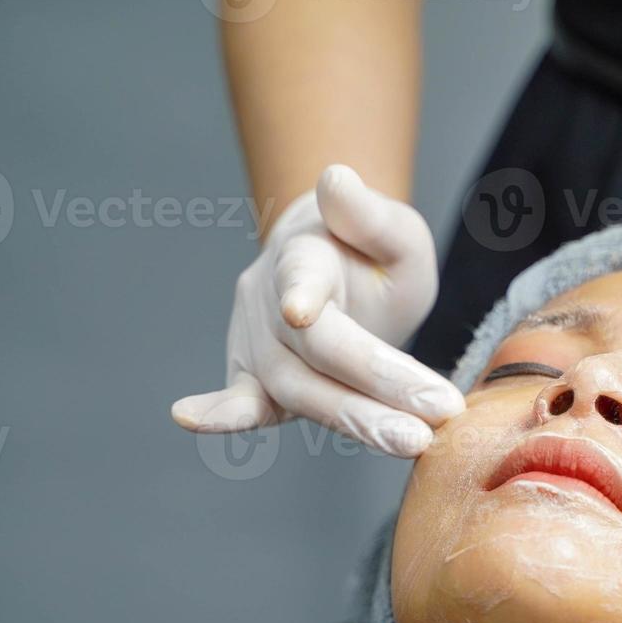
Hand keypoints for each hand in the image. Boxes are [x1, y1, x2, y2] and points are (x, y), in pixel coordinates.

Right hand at [171, 165, 461, 456]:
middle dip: (373, 388)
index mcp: (304, 256)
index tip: (301, 309)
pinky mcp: (255, 381)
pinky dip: (221, 415)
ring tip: (413, 443)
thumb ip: (373, 216)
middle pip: (315, 351)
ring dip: (355, 421)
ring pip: (298, 390)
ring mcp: (257, 344)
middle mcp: (269, 301)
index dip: (301, 292)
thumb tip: (337, 179)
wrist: (331, 266)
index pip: (303, 279)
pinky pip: (247, 402)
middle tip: (431, 420)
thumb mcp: (393, 230)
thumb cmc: (368, 254)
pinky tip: (190, 419)